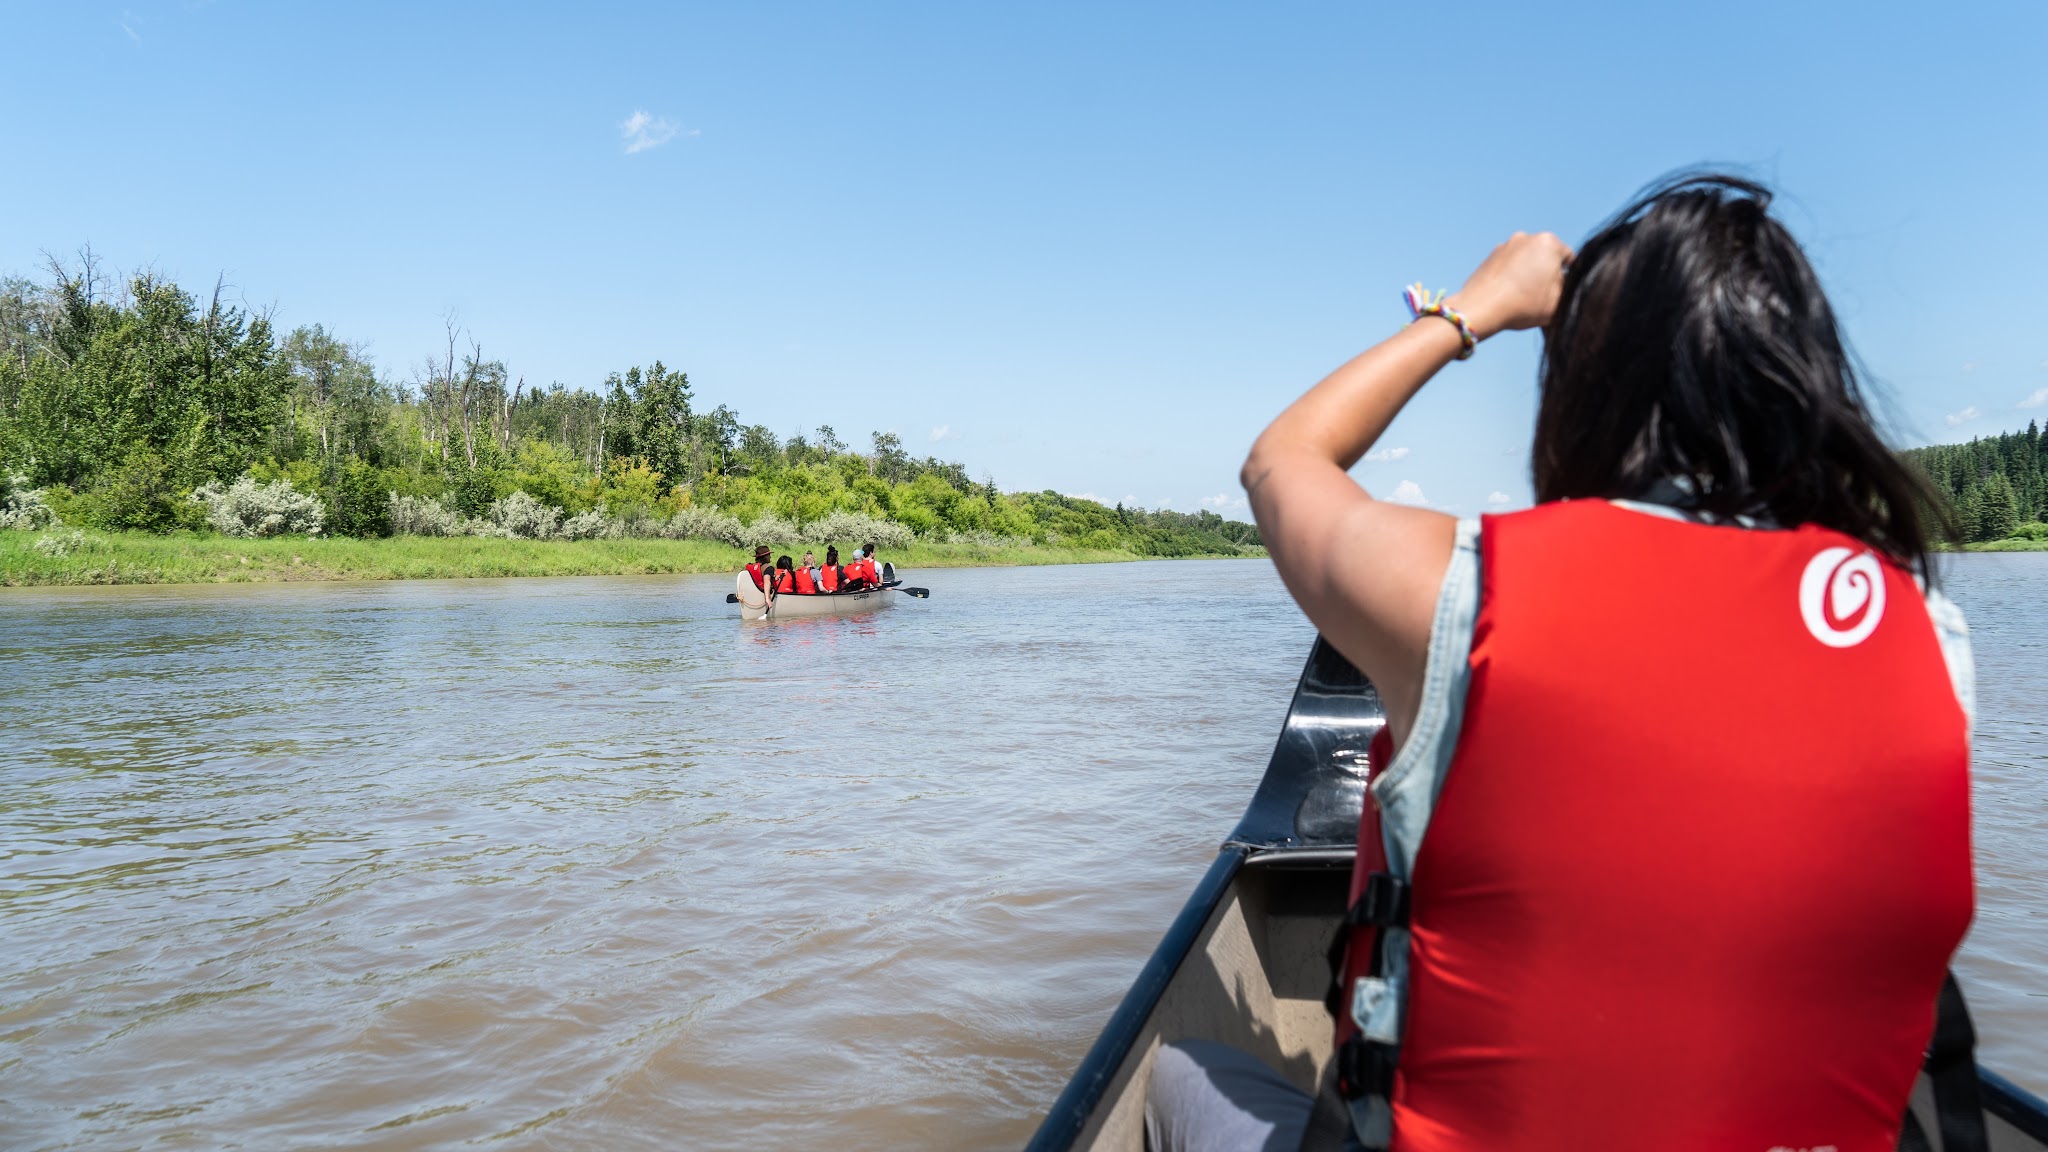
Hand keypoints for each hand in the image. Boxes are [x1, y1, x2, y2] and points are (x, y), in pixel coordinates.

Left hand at [1445, 231, 1573, 340]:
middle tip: (1543, 300)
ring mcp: (1505, 246)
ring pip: (1526, 264)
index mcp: (1549, 242)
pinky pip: (1508, 269)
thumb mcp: (1560, 301)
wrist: (1481, 308)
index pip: (1570, 261)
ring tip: (1524, 300)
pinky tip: (1509, 298)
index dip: (1570, 281)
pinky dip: (1511, 280)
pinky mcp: (1489, 258)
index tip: (1563, 297)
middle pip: (1546, 260)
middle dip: (1547, 277)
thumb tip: (1570, 286)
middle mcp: (1526, 237)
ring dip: (1528, 278)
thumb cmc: (1524, 304)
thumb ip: (1571, 290)